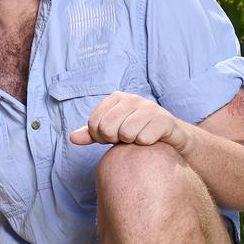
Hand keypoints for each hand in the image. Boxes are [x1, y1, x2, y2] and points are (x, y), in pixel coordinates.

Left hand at [68, 91, 189, 150]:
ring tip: (138, 139)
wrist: (172, 137)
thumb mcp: (112, 131)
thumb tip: (72, 138)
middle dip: (114, 140)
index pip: (93, 123)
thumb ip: (91, 134)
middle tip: (125, 140)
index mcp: (116, 98)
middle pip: (107, 128)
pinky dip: (145, 145)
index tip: (111, 138)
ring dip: (131, 143)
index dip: (99, 137)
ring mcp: (149, 107)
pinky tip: (151, 141)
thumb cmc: (137, 132)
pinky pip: (143, 138)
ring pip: (125, 133)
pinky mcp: (164, 120)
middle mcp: (132, 99)